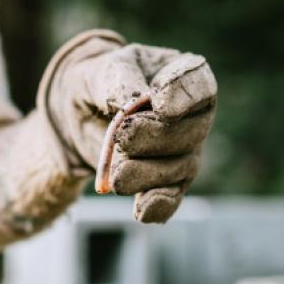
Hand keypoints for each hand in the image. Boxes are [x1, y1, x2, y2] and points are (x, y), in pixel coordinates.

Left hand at [41, 31, 216, 223]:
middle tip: (122, 138)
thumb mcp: (101, 71)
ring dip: (148, 173)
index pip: (200, 85)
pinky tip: (141, 212)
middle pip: (190, 132)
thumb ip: (118, 81)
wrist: (83, 112)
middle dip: (155, 137)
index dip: (184, 96)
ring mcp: (185, 150)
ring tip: (117, 176)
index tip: (160, 104)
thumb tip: (134, 99)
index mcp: (183, 75)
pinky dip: (159, 205)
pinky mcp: (168, 180)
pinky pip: (171, 196)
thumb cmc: (100, 80)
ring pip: (179, 168)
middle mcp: (194, 115)